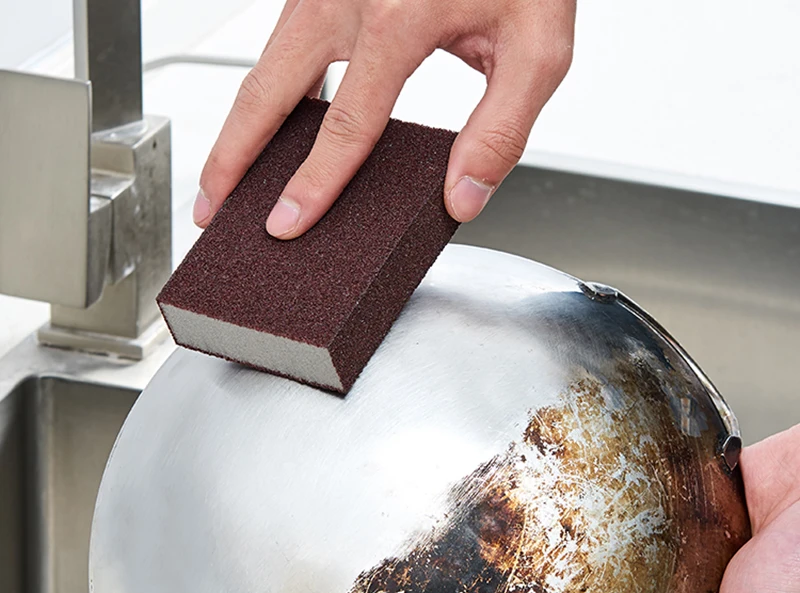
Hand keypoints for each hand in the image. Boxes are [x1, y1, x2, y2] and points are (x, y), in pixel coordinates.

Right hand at [194, 0, 575, 236]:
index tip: (287, 224)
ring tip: (224, 179)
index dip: (313, 183)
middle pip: (267, 91)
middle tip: (212, 207)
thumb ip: (502, 129)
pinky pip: (281, 48)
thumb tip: (461, 197)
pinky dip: (266, 96)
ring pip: (261, 68)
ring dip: (238, 128)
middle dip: (232, 157)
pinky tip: (267, 129)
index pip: (346, 124)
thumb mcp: (537, 46)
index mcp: (398, 16)